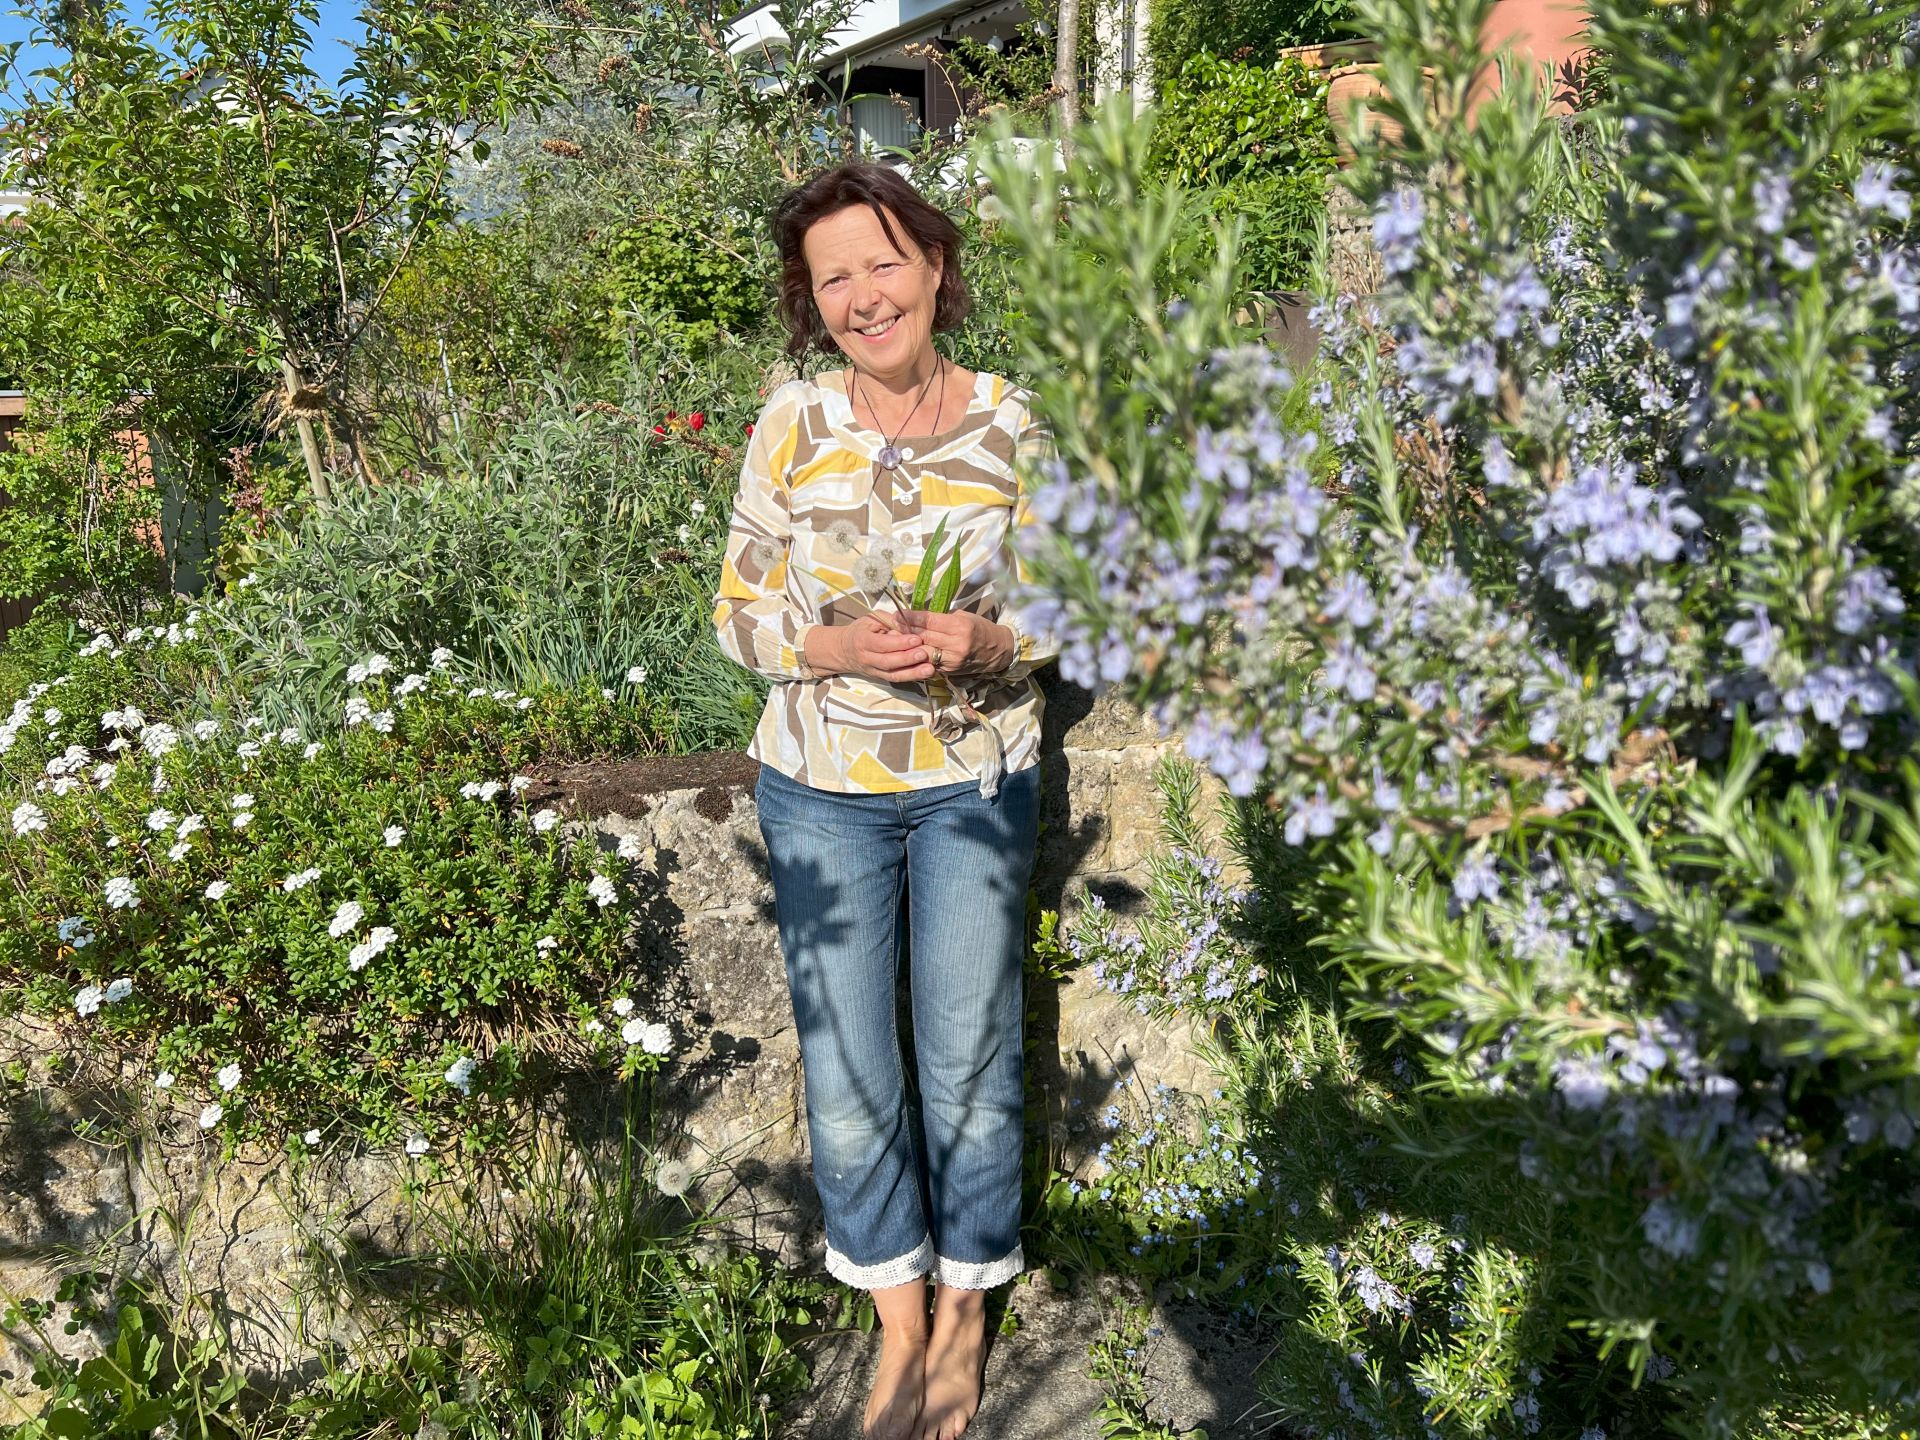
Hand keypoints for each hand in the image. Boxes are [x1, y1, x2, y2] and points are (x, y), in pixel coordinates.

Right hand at [811, 612, 933, 683]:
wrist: (844, 651)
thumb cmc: (860, 631)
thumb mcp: (870, 619)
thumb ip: (888, 621)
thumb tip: (907, 624)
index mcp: (863, 641)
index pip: (882, 643)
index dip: (900, 642)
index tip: (917, 638)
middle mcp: (867, 659)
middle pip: (888, 662)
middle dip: (907, 659)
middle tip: (924, 653)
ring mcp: (874, 671)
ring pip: (893, 675)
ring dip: (913, 673)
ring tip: (929, 669)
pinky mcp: (881, 678)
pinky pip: (896, 679)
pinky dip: (911, 678)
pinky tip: (925, 674)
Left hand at [895, 609, 1015, 678]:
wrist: (998, 651)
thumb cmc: (980, 628)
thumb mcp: (963, 616)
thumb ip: (941, 619)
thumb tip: (918, 617)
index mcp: (960, 626)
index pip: (929, 621)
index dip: (911, 617)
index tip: (898, 613)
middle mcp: (956, 644)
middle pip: (924, 636)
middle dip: (905, 630)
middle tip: (890, 624)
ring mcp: (952, 660)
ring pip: (923, 652)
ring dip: (907, 646)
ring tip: (894, 639)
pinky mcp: (950, 670)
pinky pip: (929, 662)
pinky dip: (917, 657)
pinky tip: (906, 652)